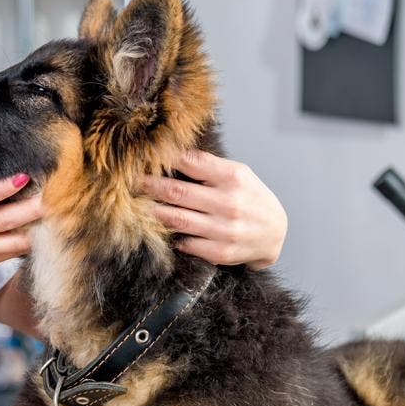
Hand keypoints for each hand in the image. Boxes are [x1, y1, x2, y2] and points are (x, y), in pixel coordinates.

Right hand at [0, 164, 42, 314]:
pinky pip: (8, 254)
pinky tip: (34, 231)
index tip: (23, 177)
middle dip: (31, 208)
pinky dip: (23, 243)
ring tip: (50, 212)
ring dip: (33, 227)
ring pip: (14, 240)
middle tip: (53, 194)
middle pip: (6, 220)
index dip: (3, 188)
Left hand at [144, 150, 286, 268]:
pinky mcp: (220, 252)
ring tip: (135, 205)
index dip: (163, 159)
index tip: (142, 157)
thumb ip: (208, 166)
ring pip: (176, 219)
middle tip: (129, 181)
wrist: (275, 234)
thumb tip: (168, 153)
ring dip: (152, 211)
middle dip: (149, 186)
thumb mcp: (238, 174)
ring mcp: (225, 230)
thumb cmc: (250, 198)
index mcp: (233, 177)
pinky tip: (159, 229)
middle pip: (176, 192)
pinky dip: (170, 236)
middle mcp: (229, 203)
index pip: (190, 162)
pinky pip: (185, 243)